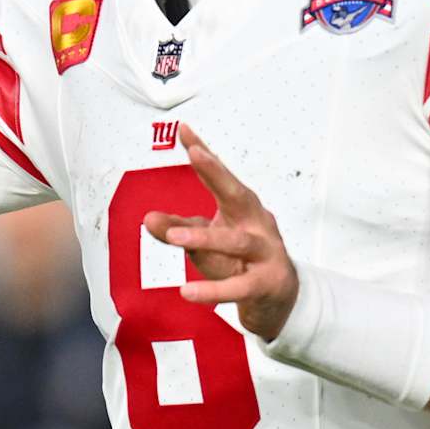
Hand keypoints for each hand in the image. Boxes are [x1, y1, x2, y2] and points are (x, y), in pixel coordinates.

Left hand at [144, 123, 299, 340]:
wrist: (281, 298)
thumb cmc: (241, 261)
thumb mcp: (206, 242)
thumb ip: (178, 229)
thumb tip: (148, 219)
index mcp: (242, 208)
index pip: (221, 176)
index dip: (203, 152)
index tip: (183, 130)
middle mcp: (257, 224)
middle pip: (238, 194)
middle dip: (219, 173)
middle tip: (196, 155)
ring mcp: (265, 252)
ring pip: (235, 242)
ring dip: (204, 238)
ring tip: (174, 237)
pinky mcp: (265, 283)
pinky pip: (238, 287)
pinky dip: (214, 290)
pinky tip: (188, 292)